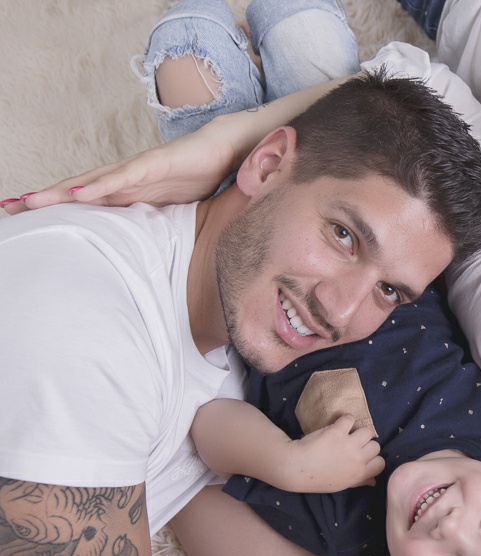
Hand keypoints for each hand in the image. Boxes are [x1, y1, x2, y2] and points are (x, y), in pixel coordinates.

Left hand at [2, 120, 239, 215]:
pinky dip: (101, 185)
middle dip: (44, 200)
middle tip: (9, 210)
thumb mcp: (171, 209)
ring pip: (92, 182)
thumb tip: (138, 248)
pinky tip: (80, 193)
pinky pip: (125, 177)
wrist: (227, 149)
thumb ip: (151, 222)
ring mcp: (138, 169)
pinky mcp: (156, 164)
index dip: (56, 209)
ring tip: (32, 201)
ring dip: (61, 192)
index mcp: (128, 190)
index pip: (84, 201)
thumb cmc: (199, 176)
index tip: (25, 219)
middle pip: (77, 189)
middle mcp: (125, 178)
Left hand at [282, 415, 384, 492]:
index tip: (363, 456)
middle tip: (354, 444)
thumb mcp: (341, 485)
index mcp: (359, 473)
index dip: (373, 458)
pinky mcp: (337, 431)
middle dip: (366, 444)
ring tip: (348, 433)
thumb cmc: (317, 478)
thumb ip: (359, 481)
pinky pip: (350, 419)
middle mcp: (358, 459)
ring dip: (358, 431)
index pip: (380, 463)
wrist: (295, 468)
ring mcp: (349, 444)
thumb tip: (373, 481)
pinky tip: (340, 424)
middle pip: (375, 446)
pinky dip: (346, 419)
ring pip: (367, 431)